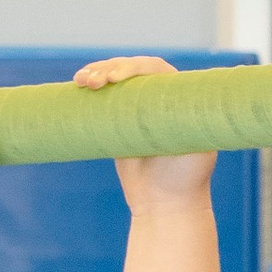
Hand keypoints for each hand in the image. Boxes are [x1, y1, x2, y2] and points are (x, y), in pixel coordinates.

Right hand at [76, 55, 215, 209]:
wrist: (165, 203)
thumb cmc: (186, 178)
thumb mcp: (195, 149)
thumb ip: (187, 126)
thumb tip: (178, 103)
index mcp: (177, 97)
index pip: (155, 70)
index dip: (134, 68)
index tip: (115, 80)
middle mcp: (157, 97)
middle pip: (131, 70)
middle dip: (109, 69)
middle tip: (93, 82)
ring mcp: (136, 107)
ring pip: (114, 79)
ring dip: (96, 73)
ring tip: (80, 81)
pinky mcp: (118, 120)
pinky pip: (103, 98)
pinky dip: (90, 89)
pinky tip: (77, 84)